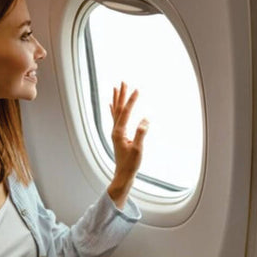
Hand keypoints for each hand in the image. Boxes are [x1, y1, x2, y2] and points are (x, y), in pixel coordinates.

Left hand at [107, 82, 148, 208]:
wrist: (123, 174)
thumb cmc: (131, 164)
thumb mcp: (138, 149)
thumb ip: (141, 134)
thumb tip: (145, 120)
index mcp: (119, 132)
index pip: (126, 112)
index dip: (132, 100)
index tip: (137, 89)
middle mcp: (115, 130)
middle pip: (118, 108)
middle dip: (122, 95)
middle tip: (123, 81)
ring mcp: (115, 133)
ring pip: (115, 112)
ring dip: (117, 99)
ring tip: (117, 88)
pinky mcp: (118, 136)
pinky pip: (114, 118)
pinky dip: (113, 109)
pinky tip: (111, 105)